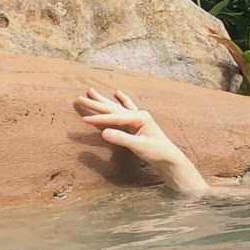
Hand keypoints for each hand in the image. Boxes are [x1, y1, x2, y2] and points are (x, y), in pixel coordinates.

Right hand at [74, 88, 208, 190]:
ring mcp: (138, 118)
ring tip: (92, 91)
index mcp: (140, 118)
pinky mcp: (138, 123)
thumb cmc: (157, 152)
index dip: (99, 119)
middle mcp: (138, 114)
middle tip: (80, 97)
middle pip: (113, 108)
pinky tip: (118, 93)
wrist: (169, 158)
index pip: (114, 118)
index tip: (84, 119)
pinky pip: (127, 108)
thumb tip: (103, 132)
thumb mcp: (139, 146)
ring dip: (104, 100)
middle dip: (96, 103)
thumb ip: (122, 139)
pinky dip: (121, 100)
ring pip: (117, 107)